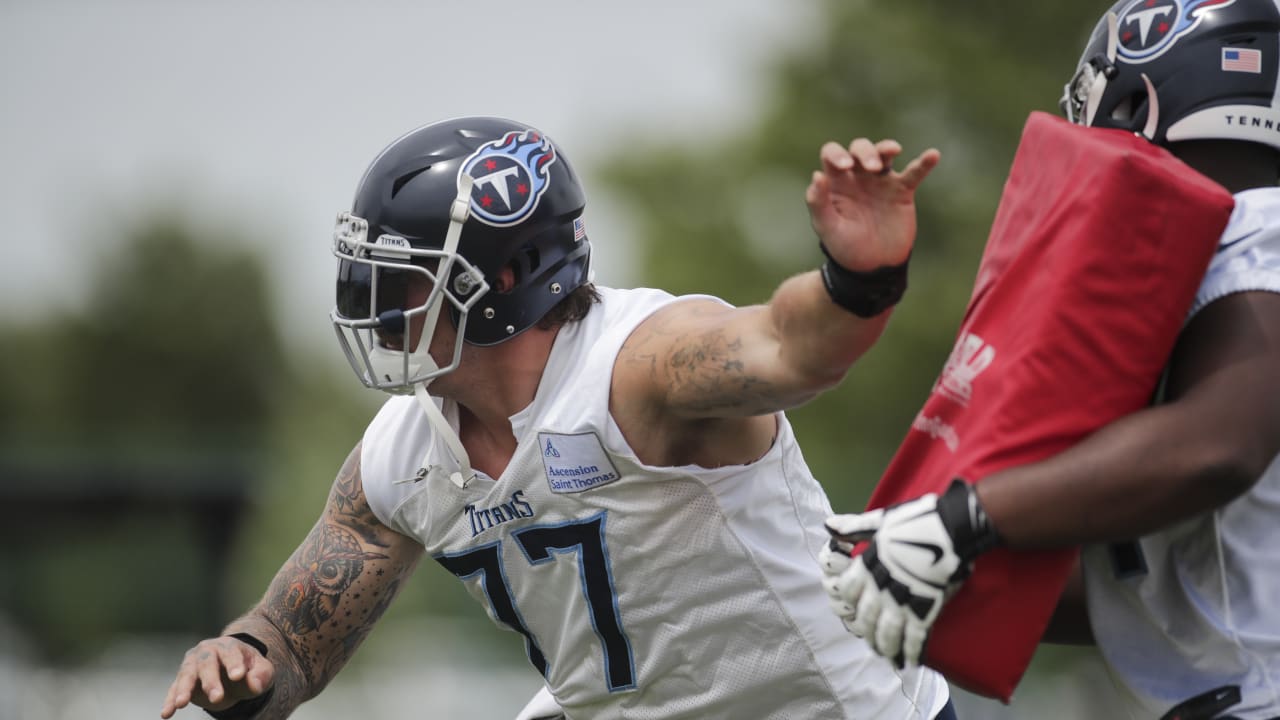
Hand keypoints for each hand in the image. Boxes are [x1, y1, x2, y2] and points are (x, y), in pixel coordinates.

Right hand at [160, 635, 274, 718]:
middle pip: (207, 663)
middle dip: (211, 680)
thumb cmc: (249, 669)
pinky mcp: (181, 679)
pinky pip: (173, 689)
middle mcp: (207, 651)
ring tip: (182, 704)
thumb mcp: (261, 670)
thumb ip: (261, 676)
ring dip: (184, 689)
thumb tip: (254, 685)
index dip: (234, 664)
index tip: (238, 677)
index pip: (231, 653)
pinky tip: (167, 713)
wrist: (233, 671)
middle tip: (217, 697)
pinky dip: (170, 701)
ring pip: (187, 674)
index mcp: (228, 646)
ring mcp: (191, 664)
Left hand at [805, 138, 939, 270]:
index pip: (832, 154)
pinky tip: (933, 155)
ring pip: (883, 153)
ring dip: (885, 149)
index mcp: (836, 182)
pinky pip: (914, 173)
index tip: (845, 166)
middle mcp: (857, 177)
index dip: (836, 154)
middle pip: (860, 149)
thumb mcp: (827, 228)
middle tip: (871, 168)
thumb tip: (817, 174)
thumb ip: (818, 202)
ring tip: (893, 151)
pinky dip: (924, 163)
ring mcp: (880, 182)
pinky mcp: (902, 192)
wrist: (871, 267)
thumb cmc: (844, 247)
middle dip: (865, 152)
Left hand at [818, 479, 999, 666]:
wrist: (953, 526)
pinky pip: (914, 636)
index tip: (854, 610)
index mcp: (869, 564)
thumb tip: (828, 526)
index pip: (847, 591)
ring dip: (885, 646)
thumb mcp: (881, 520)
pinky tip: (910, 662)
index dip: (849, 603)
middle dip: (867, 633)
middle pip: (865, 617)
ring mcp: (903, 599)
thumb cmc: (917, 519)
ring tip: (888, 656)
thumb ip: (854, 527)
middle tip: (872, 643)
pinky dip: (911, 651)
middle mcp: (881, 585)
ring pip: (886, 631)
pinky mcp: (926, 608)